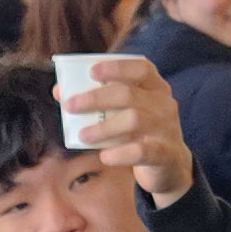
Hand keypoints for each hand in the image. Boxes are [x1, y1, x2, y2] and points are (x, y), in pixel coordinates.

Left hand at [66, 56, 192, 204]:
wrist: (170, 164)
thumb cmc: (140, 130)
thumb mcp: (124, 111)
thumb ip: (97, 100)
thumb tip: (60, 91)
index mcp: (155, 87)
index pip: (141, 68)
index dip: (117, 67)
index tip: (91, 71)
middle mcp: (164, 104)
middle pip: (129, 94)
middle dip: (96, 98)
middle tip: (70, 105)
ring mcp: (167, 129)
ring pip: (134, 120)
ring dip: (103, 127)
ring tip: (82, 135)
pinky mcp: (166, 154)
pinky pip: (142, 151)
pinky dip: (121, 153)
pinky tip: (104, 156)